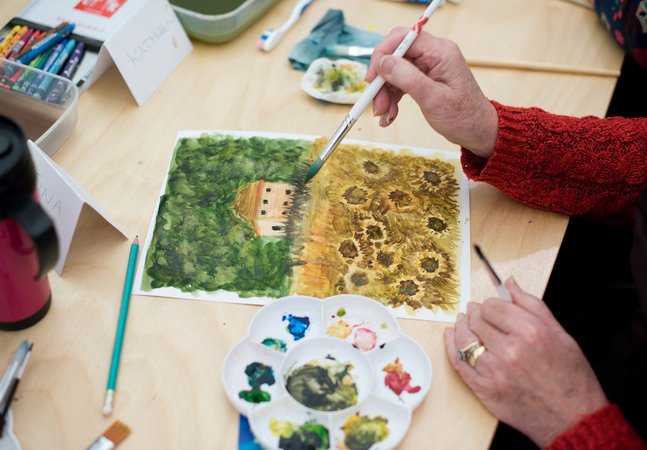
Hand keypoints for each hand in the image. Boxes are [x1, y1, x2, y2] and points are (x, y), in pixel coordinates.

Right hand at [366, 28, 497, 157]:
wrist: (476, 130)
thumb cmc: (463, 116)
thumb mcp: (433, 99)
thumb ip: (408, 78)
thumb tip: (384, 62)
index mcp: (440, 52)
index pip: (403, 38)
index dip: (383, 54)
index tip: (372, 77)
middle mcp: (434, 54)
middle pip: (395, 56)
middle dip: (382, 80)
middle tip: (376, 104)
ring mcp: (428, 66)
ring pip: (394, 71)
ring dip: (385, 93)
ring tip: (385, 115)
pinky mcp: (424, 78)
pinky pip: (400, 82)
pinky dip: (392, 98)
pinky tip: (390, 115)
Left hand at [444, 279, 607, 447]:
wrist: (574, 419)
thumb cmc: (571, 378)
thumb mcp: (561, 335)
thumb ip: (532, 306)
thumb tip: (509, 284)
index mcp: (530, 333)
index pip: (493, 307)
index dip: (489, 304)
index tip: (490, 306)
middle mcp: (510, 351)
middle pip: (477, 321)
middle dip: (475, 313)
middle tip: (474, 311)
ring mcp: (494, 372)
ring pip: (464, 340)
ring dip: (461, 326)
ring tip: (462, 321)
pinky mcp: (485, 390)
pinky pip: (459, 363)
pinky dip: (451, 346)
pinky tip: (451, 337)